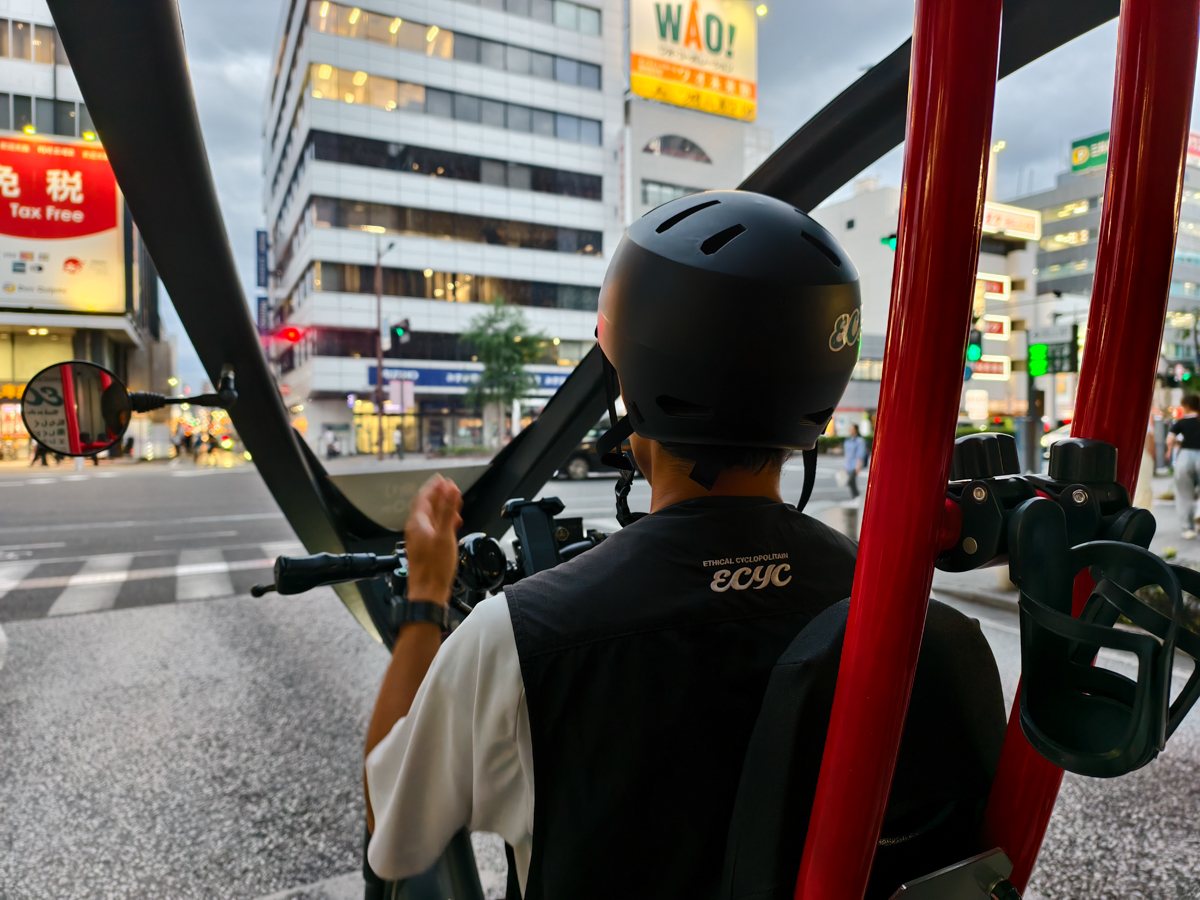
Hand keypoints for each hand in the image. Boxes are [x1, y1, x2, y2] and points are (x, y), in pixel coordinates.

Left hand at [404, 475, 462, 605]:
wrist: (429, 592)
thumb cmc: (434, 567)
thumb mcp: (444, 534)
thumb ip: (447, 510)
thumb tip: (450, 490)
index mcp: (417, 523)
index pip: (423, 497)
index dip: (433, 487)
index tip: (442, 479)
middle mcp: (416, 530)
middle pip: (426, 507)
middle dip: (439, 496)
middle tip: (450, 489)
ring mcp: (419, 540)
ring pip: (430, 518)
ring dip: (442, 509)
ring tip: (454, 504)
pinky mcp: (424, 549)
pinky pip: (433, 529)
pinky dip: (442, 522)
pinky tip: (452, 525)